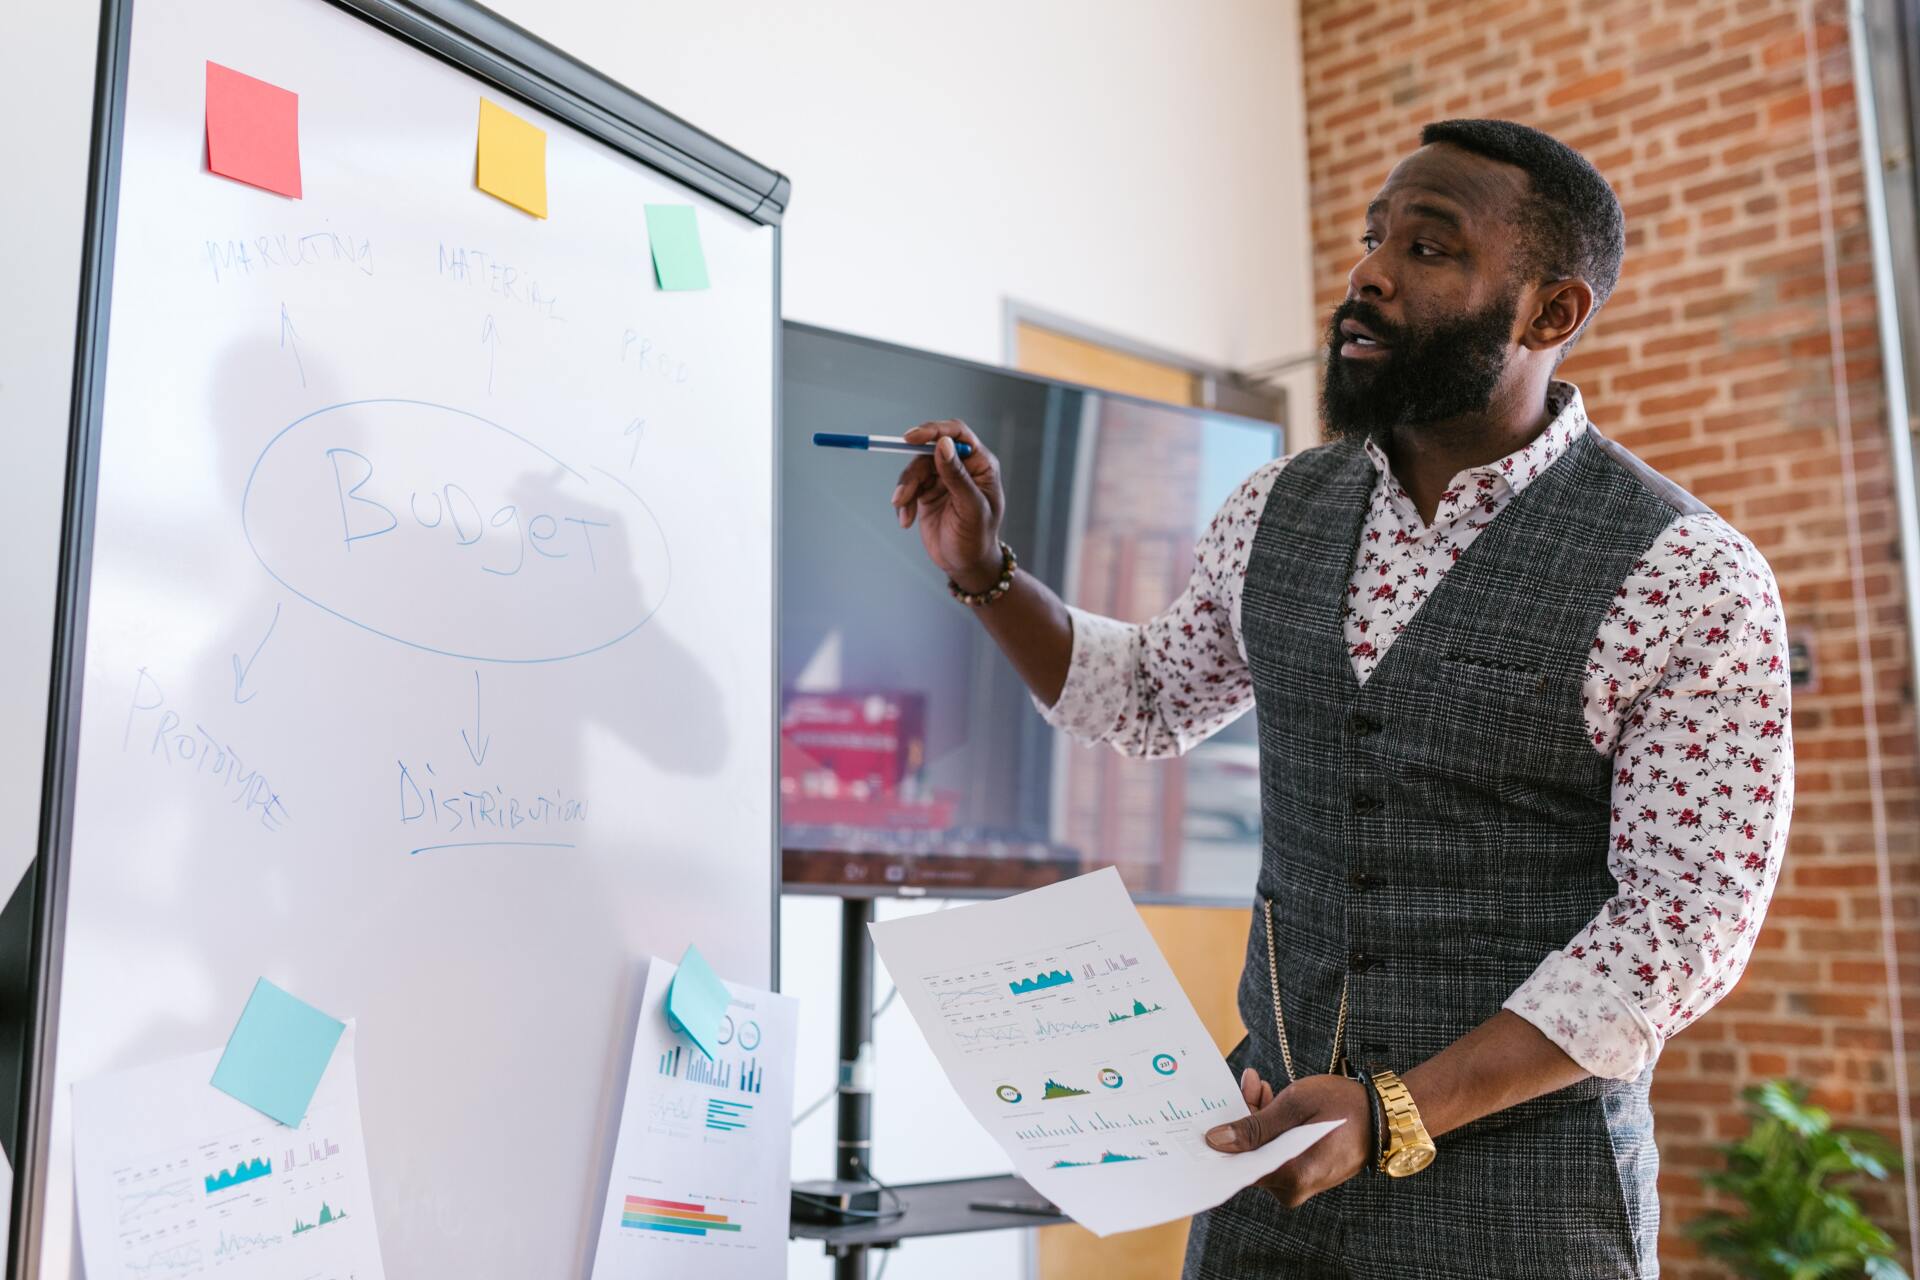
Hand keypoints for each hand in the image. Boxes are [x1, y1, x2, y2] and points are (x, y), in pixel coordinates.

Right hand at [888, 420, 1004, 590]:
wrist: (965, 564)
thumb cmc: (977, 538)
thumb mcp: (971, 508)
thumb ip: (957, 476)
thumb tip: (942, 444)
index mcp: (980, 464)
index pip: (957, 434)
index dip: (933, 430)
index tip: (911, 437)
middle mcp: (961, 467)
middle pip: (928, 451)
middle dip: (913, 473)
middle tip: (903, 494)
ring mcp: (942, 479)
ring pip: (915, 469)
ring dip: (906, 490)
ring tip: (904, 512)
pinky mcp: (926, 492)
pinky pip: (908, 487)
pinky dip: (903, 503)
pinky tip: (906, 521)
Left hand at [1204, 1070, 1371, 1208]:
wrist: (1385, 1117)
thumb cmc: (1343, 1107)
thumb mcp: (1294, 1106)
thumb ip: (1254, 1126)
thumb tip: (1216, 1141)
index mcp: (1288, 1176)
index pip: (1236, 1164)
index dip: (1222, 1135)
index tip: (1211, 1110)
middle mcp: (1292, 1189)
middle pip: (1248, 1154)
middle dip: (1243, 1116)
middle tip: (1250, 1081)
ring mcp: (1299, 1185)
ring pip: (1261, 1151)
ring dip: (1257, 1117)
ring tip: (1262, 1085)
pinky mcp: (1304, 1176)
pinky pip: (1276, 1153)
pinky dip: (1271, 1128)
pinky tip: (1273, 1100)